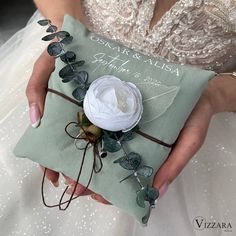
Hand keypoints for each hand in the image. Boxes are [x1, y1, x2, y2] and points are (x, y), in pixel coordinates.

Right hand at [25, 50, 110, 201]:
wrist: (76, 41)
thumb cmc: (57, 55)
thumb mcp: (41, 71)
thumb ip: (35, 93)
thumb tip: (34, 120)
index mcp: (54, 115)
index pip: (48, 146)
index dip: (50, 164)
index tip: (56, 181)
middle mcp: (71, 119)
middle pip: (70, 151)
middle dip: (73, 170)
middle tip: (80, 188)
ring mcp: (87, 115)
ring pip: (86, 146)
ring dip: (88, 164)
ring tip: (94, 181)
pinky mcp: (101, 109)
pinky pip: (102, 130)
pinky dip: (103, 146)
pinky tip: (109, 157)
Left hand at [73, 74, 235, 203]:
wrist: (198, 93)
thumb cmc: (195, 119)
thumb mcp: (189, 143)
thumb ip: (175, 165)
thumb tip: (156, 193)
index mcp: (147, 156)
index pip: (126, 179)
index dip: (112, 190)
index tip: (97, 194)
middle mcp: (134, 143)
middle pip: (110, 163)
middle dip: (91, 175)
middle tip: (74, 183)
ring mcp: (127, 127)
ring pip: (104, 145)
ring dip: (87, 155)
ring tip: (69, 164)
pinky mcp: (124, 110)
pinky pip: (106, 122)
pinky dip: (93, 130)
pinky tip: (80, 133)